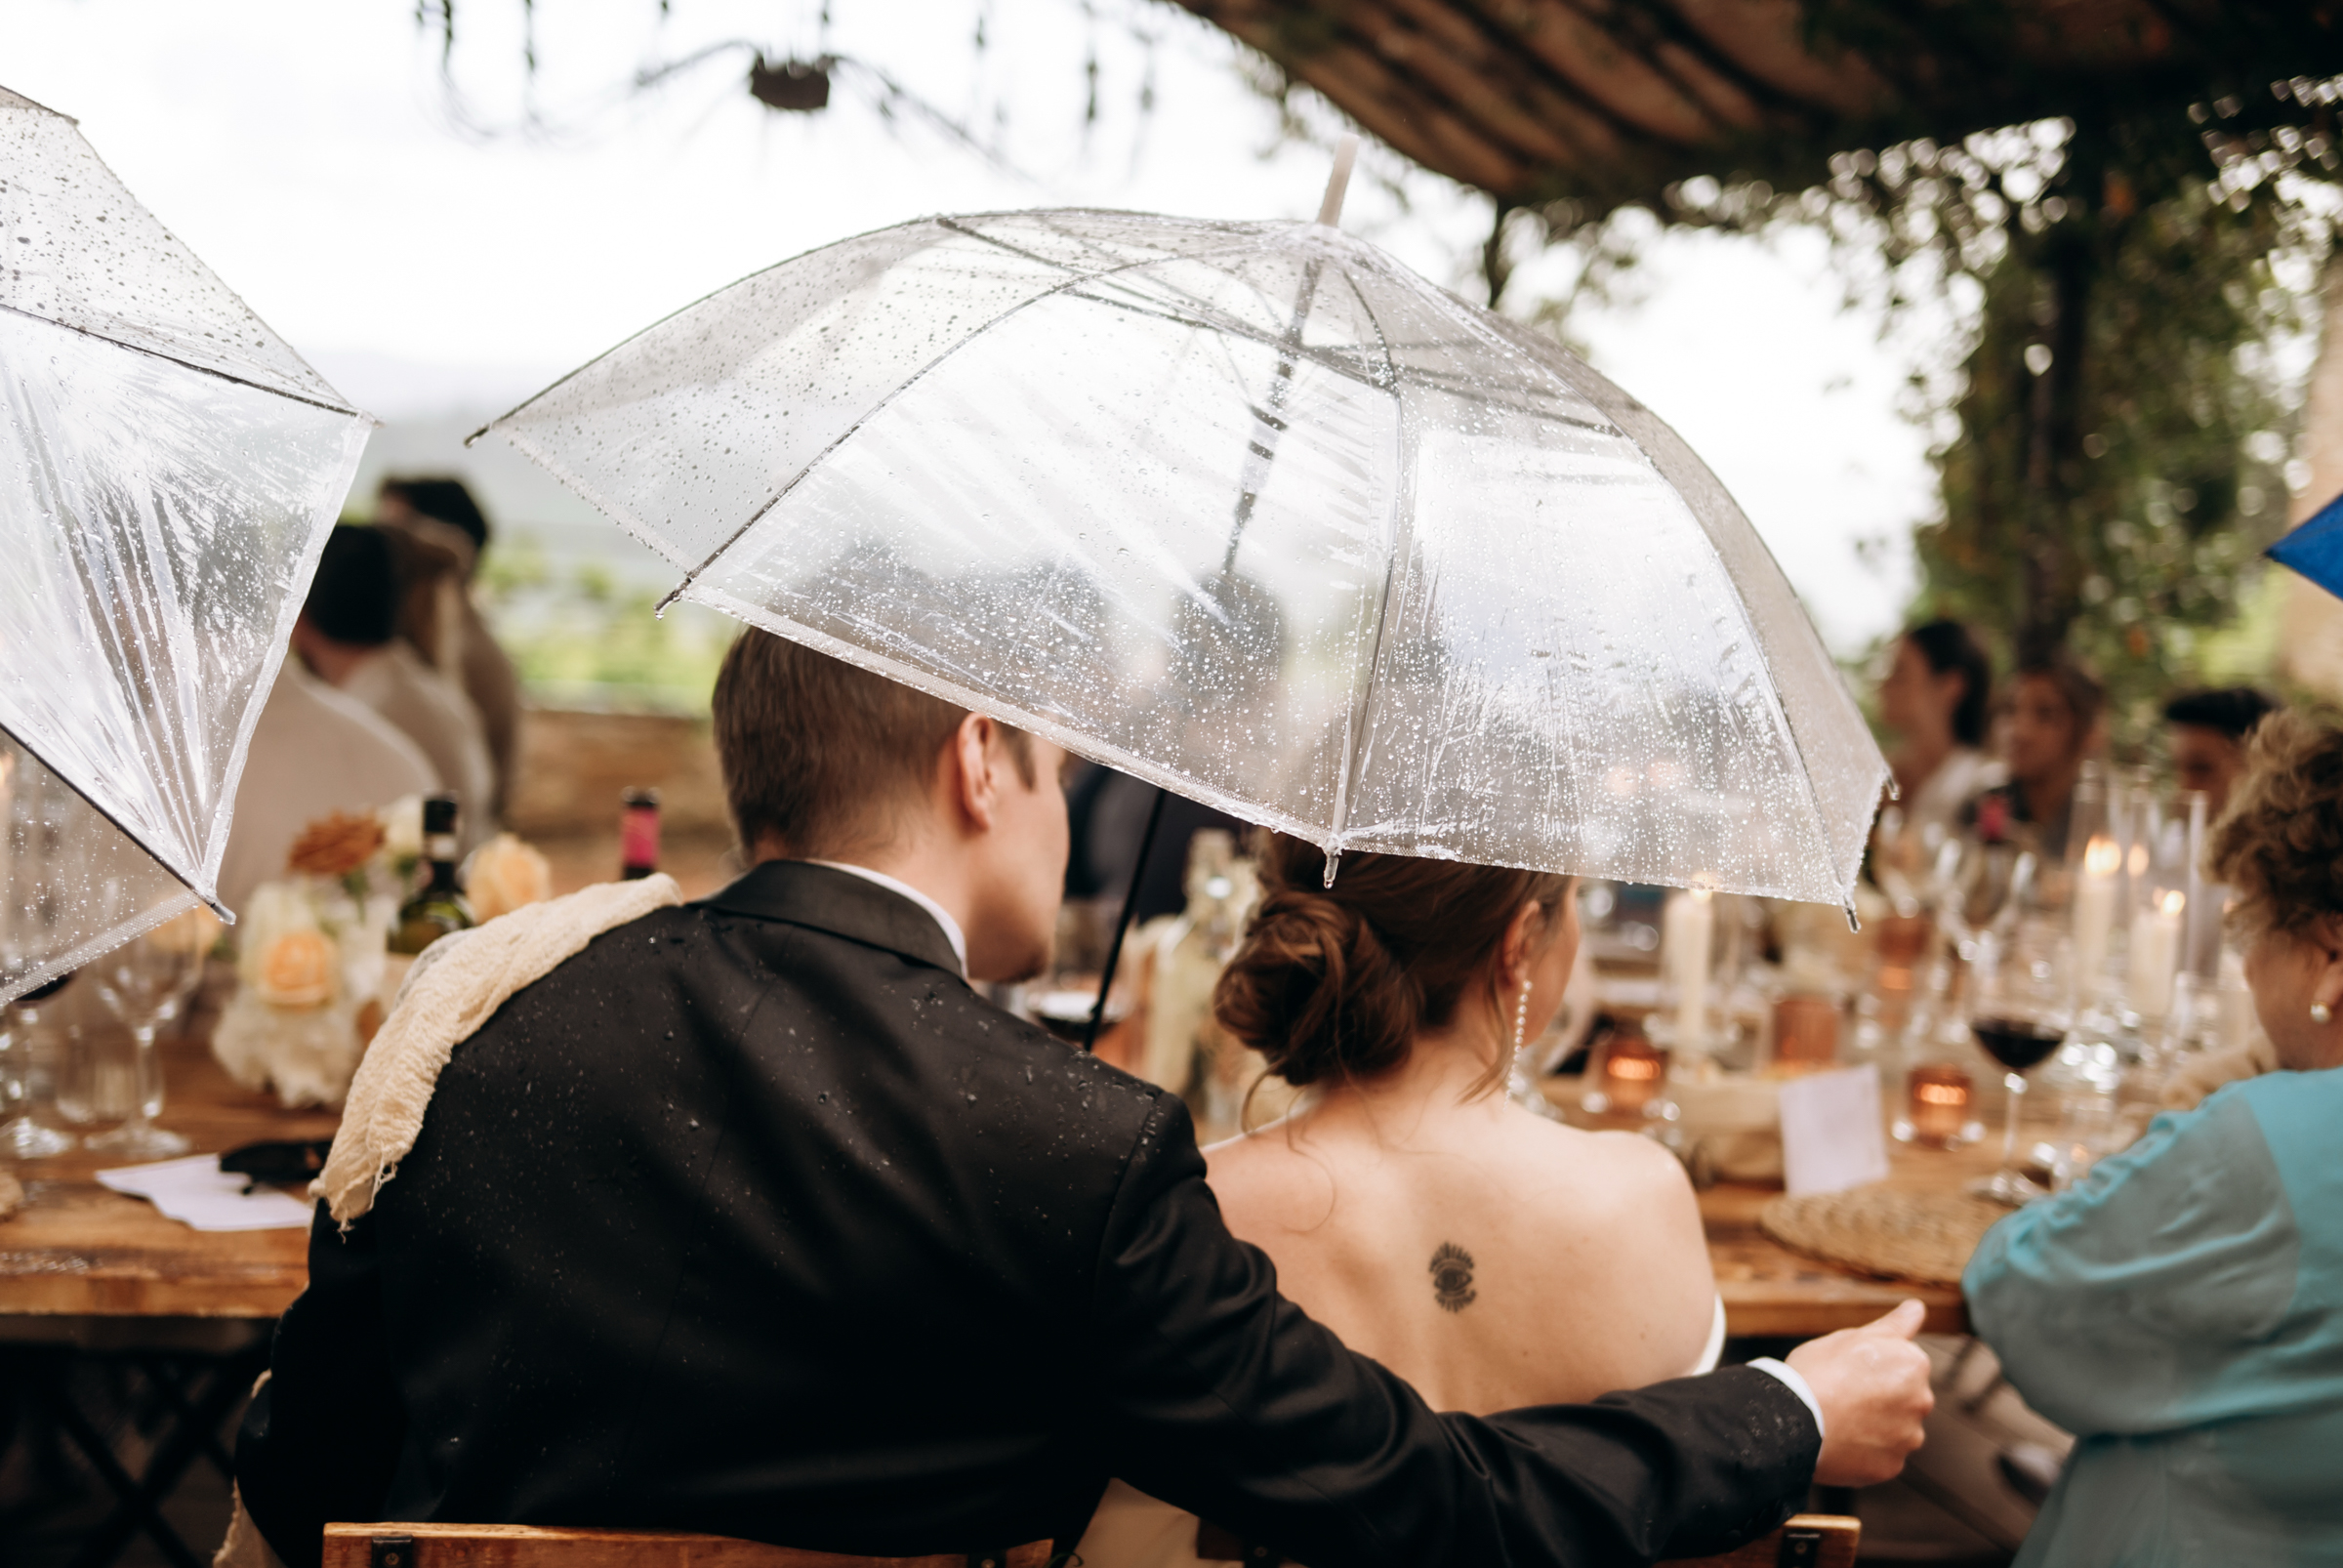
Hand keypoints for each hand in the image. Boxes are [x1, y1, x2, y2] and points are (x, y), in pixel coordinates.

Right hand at [1786, 1299, 1933, 1486]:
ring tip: (1839, 1419)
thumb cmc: (1819, 1371)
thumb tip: (1918, 1307)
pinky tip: (1841, 1439)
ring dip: (1875, 1425)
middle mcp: (1921, 1402)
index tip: (1850, 1368)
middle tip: (1842, 1393)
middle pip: (1903, 1396)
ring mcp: (1907, 1438)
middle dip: (1881, 1395)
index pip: (1904, 1363)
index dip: (1874, 1365)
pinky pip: (1882, 1456)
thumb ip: (1894, 1325)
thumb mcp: (1853, 1337)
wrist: (1792, 1420)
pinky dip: (1866, 1450)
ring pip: (1895, 1428)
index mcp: (1914, 1364)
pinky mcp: (1892, 1467)